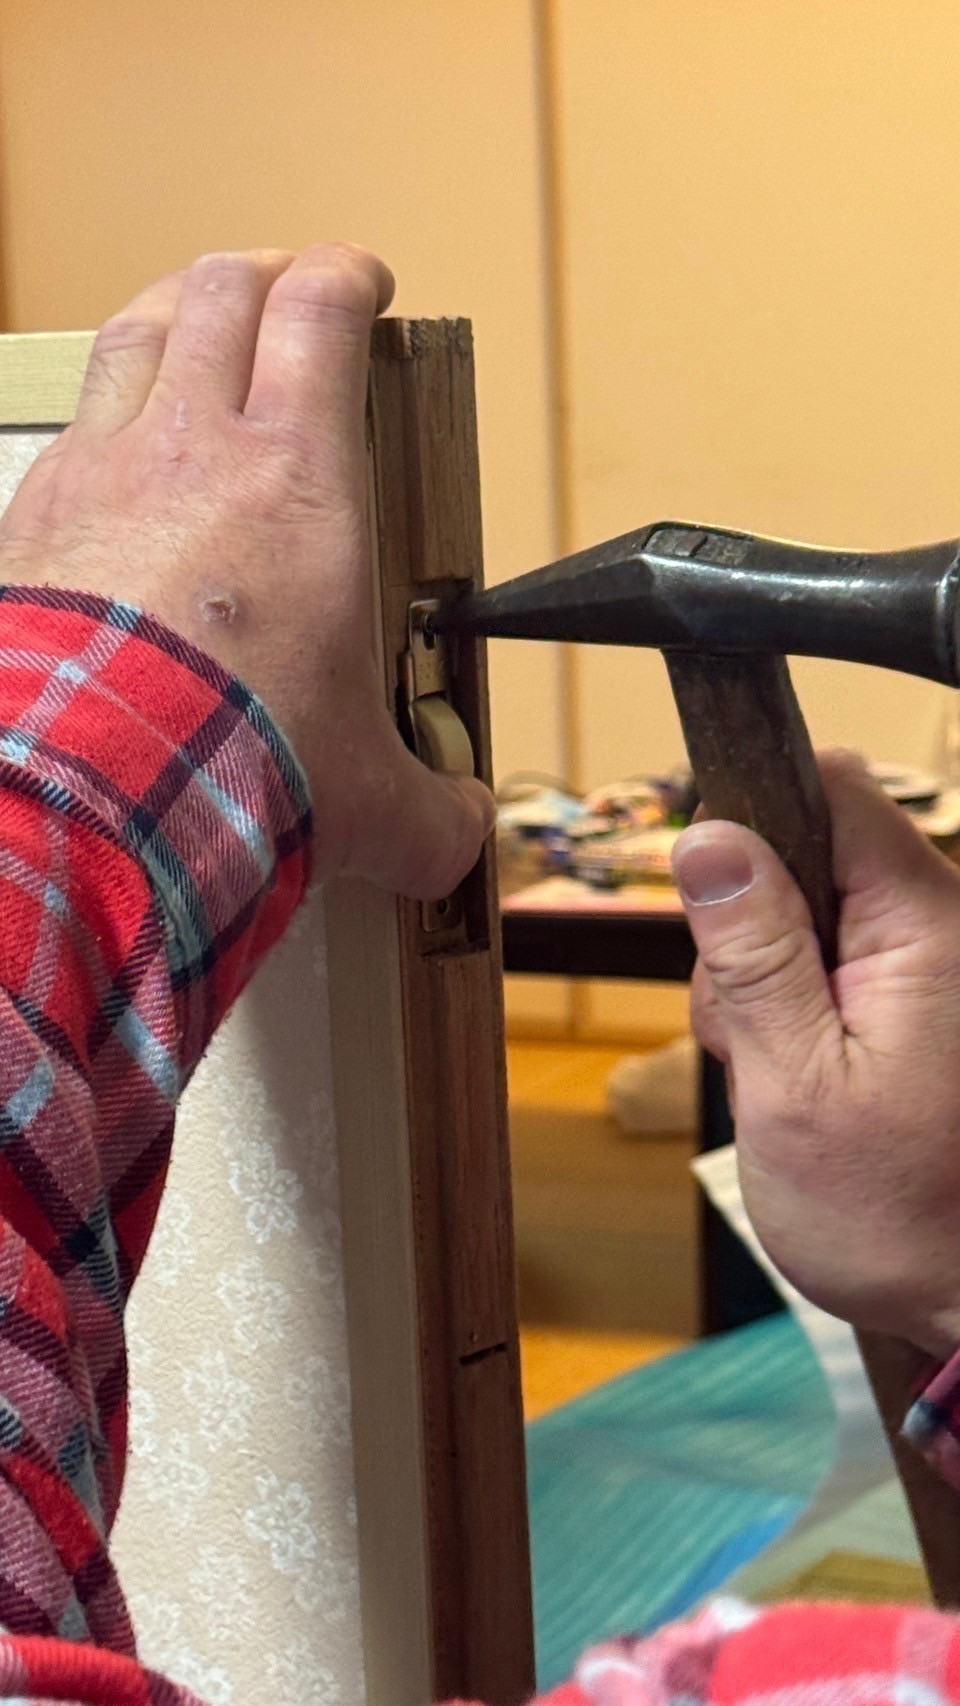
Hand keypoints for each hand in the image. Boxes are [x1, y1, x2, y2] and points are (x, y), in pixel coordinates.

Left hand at [0, 244, 493, 899]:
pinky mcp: (32, 519)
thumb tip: (459, 830)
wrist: (88, 793)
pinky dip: (99, 416)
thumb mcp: (365, 798)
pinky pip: (67, 425)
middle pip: (220, 290)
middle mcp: (193, 448)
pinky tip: (110, 454)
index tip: (365, 286)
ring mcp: (101, 472)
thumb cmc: (230, 764)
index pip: (321, 313)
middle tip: (286, 293)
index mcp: (299, 481)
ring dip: (172, 310)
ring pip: (134, 330)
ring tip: (193, 323)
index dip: (347, 277)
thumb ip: (429, 810)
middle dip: (261, 275)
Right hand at [673, 754, 959, 1357]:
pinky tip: (795, 1081)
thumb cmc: (895, 1217)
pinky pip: (823, 965)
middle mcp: (940, 928)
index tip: (712, 901)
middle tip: (752, 1035)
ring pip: (801, 914)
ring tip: (778, 1076)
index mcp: (927, 927)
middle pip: (805, 853)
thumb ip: (752, 957)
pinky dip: (788, 1014)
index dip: (754, 817)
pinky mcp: (914, 1000)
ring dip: (762, 986)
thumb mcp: (793, 1087)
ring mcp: (927, 966)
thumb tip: (708, 838)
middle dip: (746, 932)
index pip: (833, 790)